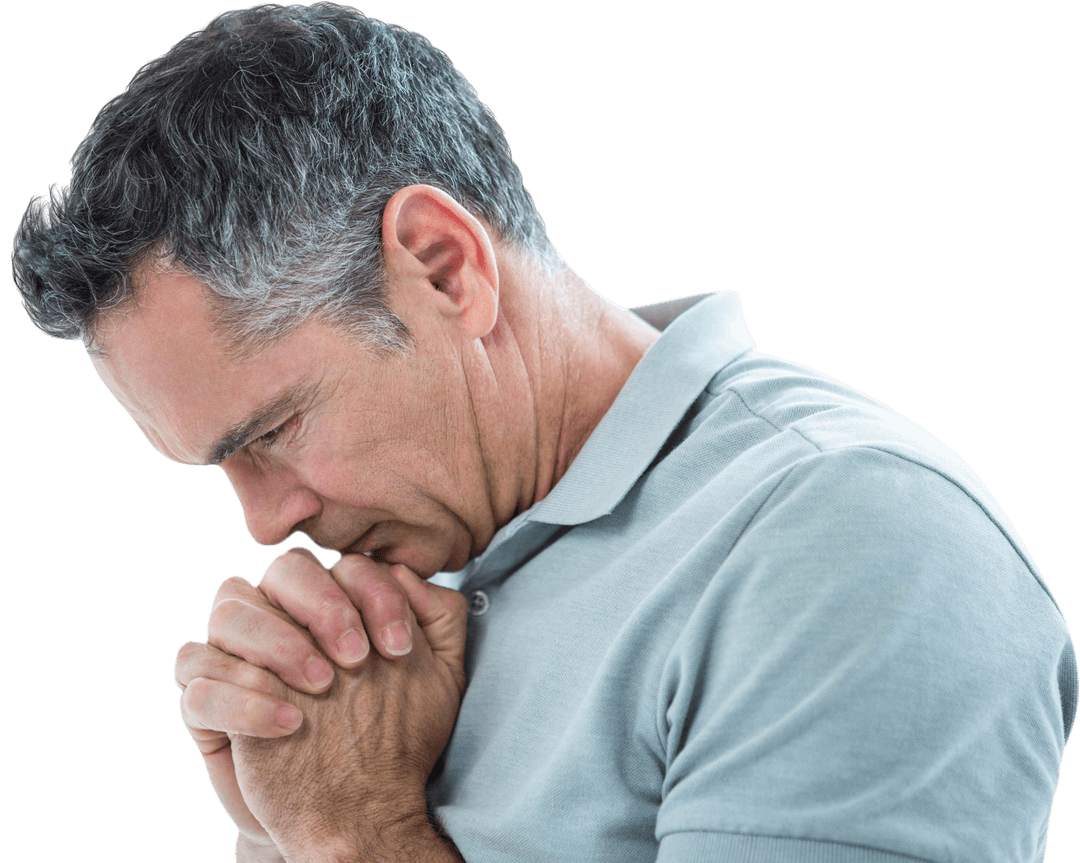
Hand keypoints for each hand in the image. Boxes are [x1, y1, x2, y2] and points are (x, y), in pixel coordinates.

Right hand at [173, 551, 466, 855]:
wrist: (354, 812)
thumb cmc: (390, 733)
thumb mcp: (438, 677)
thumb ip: (437, 617)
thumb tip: (403, 572)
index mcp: (330, 604)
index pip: (338, 564)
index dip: (371, 594)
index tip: (398, 647)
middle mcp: (281, 618)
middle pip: (282, 570)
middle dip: (323, 606)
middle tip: (356, 659)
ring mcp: (237, 656)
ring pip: (229, 610)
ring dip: (279, 642)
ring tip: (322, 687)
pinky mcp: (206, 705)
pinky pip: (197, 678)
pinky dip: (241, 696)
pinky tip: (290, 725)